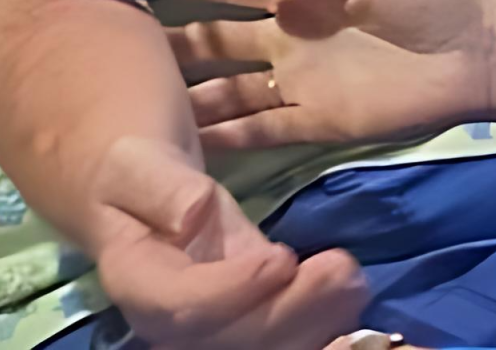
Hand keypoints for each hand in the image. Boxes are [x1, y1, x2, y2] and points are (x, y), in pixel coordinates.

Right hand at [83, 137, 366, 348]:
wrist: (141, 192)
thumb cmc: (137, 173)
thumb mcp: (136, 163)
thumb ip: (162, 186)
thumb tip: (194, 213)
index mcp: (137, 282)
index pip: (181, 308)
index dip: (233, 292)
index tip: (281, 257)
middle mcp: (173, 322)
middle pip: (232, 341)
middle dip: (291, 310)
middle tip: (340, 268)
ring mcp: (215, 327)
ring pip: (266, 349)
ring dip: (317, 323)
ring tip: (353, 279)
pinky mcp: (253, 321)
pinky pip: (287, 342)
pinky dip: (327, 335)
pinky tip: (359, 316)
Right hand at [165, 0, 495, 153]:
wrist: (477, 53)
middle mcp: (286, 36)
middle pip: (215, 41)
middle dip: (172, 45)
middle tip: (117, 57)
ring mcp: (297, 82)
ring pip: (227, 90)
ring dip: (188, 97)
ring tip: (138, 110)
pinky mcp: (314, 122)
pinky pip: (258, 129)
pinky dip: (223, 137)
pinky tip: (184, 144)